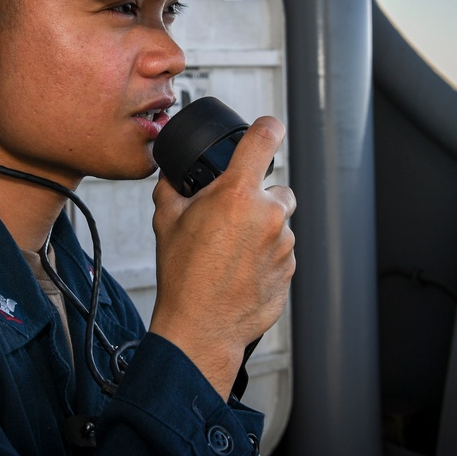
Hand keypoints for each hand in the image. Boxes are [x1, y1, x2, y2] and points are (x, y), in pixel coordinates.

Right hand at [148, 116, 295, 397]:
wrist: (201, 328)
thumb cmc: (183, 276)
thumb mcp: (166, 221)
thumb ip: (173, 188)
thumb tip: (173, 176)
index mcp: (238, 194)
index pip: (265, 137)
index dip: (266, 127)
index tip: (266, 128)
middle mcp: (269, 214)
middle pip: (275, 188)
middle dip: (256, 198)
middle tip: (229, 219)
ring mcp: (284, 243)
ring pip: (279, 222)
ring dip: (260, 229)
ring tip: (229, 252)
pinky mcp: (290, 269)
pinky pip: (280, 251)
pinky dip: (265, 255)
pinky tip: (240, 271)